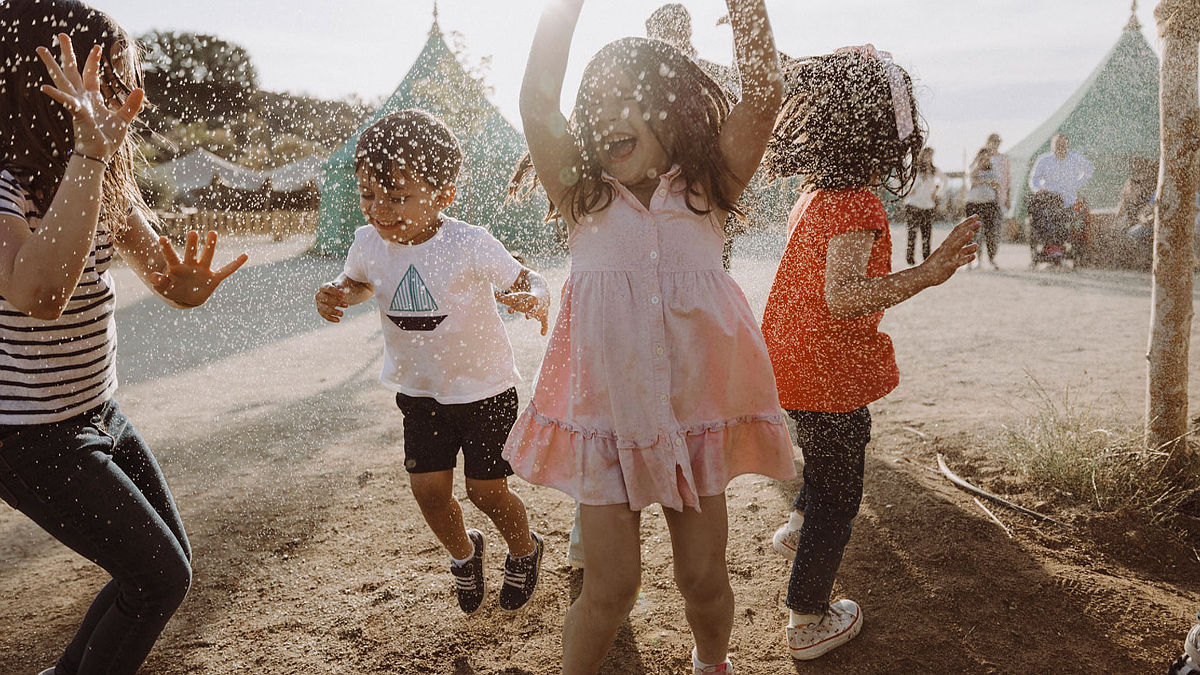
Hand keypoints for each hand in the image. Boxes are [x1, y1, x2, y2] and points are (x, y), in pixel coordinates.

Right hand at [37, 34, 144, 160]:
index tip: (96, 47)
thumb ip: (131, 105)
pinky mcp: (77, 113)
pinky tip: (45, 87)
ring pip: (63, 80)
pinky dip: (57, 95)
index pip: (91, 75)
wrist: (100, 156)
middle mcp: (81, 98)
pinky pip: (66, 102)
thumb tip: (140, 89)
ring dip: (52, 65)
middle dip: (67, 53)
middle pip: (72, 71)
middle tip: (61, 34)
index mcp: (92, 99)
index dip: (93, 61)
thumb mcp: (123, 120)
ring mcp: (77, 104)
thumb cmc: (108, 139)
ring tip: (41, 49)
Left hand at [150, 231, 247, 307]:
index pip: (171, 256)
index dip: (166, 248)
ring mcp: (203, 270)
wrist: (187, 298)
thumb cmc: (174, 290)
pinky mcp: (214, 279)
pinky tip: (245, 256)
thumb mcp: (164, 289)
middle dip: (192, 244)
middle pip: (191, 253)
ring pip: (207, 256)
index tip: (162, 238)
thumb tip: (155, 276)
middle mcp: (190, 265)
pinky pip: (227, 271)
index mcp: (177, 267)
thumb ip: (159, 283)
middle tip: (192, 233)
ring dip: (210, 246)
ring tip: (213, 233)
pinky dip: (236, 264)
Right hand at [316, 281, 348, 322]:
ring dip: (333, 311)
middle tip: (347, 305)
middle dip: (336, 302)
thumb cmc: (340, 288)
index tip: (344, 296)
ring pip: (324, 308)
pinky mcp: (321, 311)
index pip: (328, 289)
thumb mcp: (342, 285)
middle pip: (325, 299)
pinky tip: (338, 320)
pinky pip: (325, 315)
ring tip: (342, 314)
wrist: (338, 294)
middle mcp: (319, 295)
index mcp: (324, 287)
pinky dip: (331, 318)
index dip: (336, 292)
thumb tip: (343, 290)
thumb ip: (343, 287)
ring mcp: (319, 304)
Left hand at [495, 290, 548, 334]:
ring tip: (527, 317)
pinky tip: (543, 334)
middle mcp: (531, 301)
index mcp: (523, 296)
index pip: (515, 297)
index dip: (507, 298)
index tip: (500, 299)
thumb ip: (504, 298)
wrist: (543, 296)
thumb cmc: (525, 300)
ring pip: (535, 309)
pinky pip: (545, 321)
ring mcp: (538, 307)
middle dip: (517, 306)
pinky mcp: (544, 314)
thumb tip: (494, 293)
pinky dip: (544, 327)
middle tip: (510, 310)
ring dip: (531, 312)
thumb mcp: (516, 298)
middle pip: (524, 302)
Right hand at [921, 215, 979, 284]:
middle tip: (979, 222)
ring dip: (963, 239)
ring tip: (972, 233)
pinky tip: (973, 256)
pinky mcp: (948, 267)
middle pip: (958, 236)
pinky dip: (965, 259)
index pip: (957, 230)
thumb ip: (963, 250)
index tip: (976, 216)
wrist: (923, 275)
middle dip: (968, 228)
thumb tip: (976, 245)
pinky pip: (957, 263)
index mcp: (947, 244)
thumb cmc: (938, 264)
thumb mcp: (951, 254)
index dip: (966, 223)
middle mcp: (947, 248)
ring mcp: (947, 257)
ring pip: (956, 246)